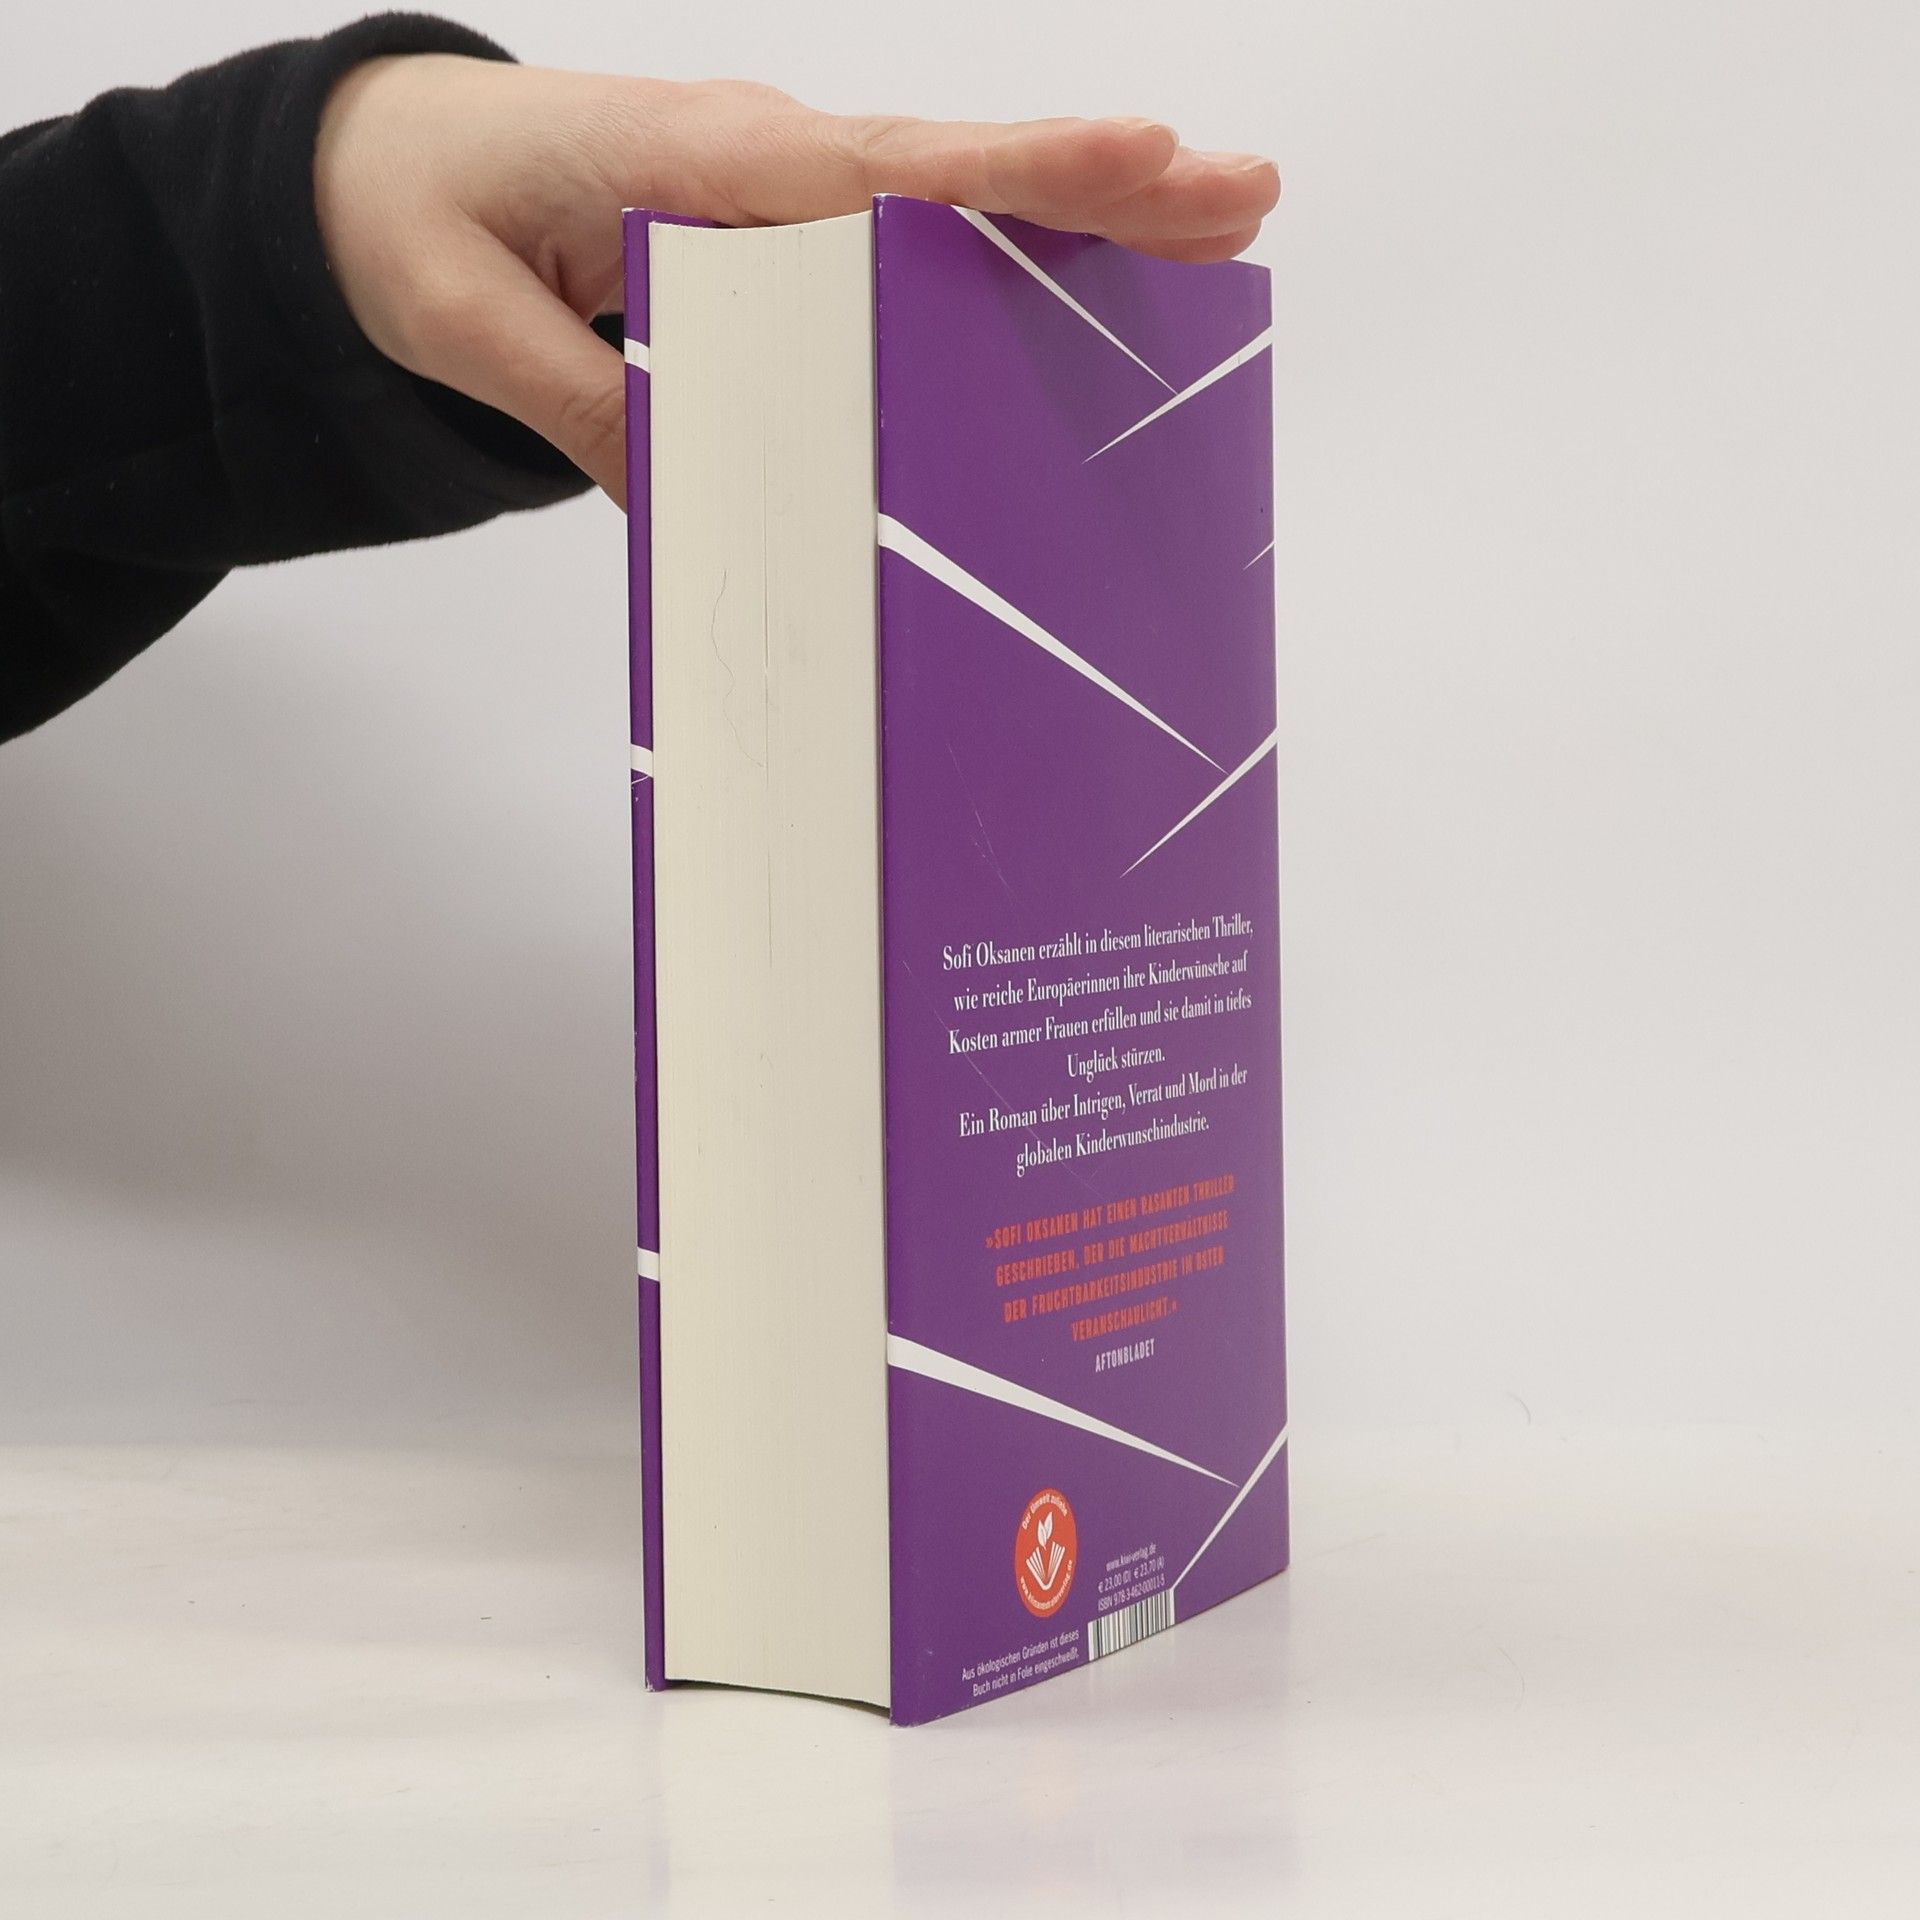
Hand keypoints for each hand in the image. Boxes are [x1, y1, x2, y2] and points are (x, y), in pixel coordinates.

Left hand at [314, 60, 1279, 501]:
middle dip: (1105, 183)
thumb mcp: (469, 322)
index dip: (1017, 171)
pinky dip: (1011, 256)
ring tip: (1219, 232)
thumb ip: (586, 401)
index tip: (1139, 155)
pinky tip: (1088, 287)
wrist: (373, 170)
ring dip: (1088, 218)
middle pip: (960, 175)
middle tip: (1244, 195)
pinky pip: (913, 244)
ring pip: (958, 205)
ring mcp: (785, 193)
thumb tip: (707, 494)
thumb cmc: (416, 218)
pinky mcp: (783, 234)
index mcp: (702, 159)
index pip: (884, 172)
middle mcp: (767, 161)